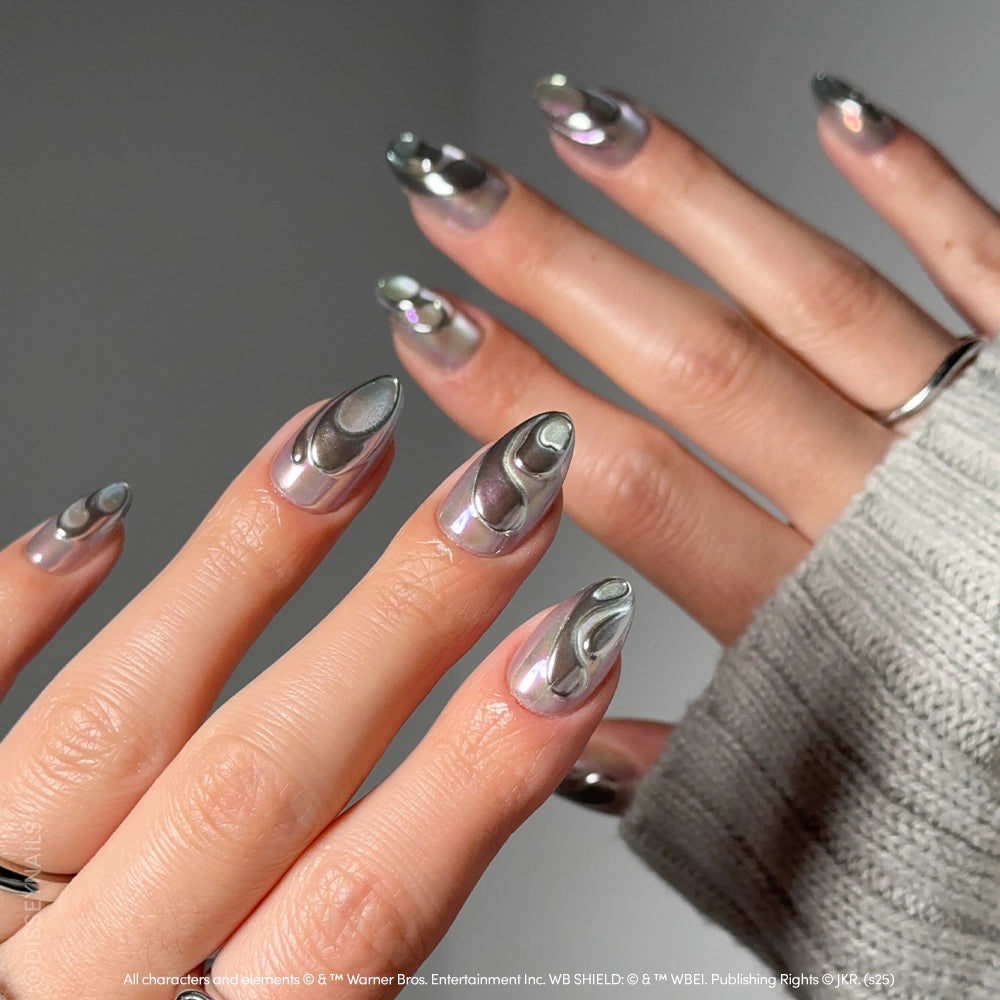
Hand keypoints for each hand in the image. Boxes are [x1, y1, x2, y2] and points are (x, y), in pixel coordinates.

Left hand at [0, 381, 632, 997]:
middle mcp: (74, 989)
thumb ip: (349, 983)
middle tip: (503, 491)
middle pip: (265, 778)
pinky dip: (20, 608)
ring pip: (121, 718)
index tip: (578, 644)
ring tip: (341, 441)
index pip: (364, 908)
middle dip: (405, 621)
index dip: (482, 769)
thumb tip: (465, 829)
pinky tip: (99, 514)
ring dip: (247, 567)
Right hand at [382, 73, 994, 803]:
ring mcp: (971, 443)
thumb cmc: (969, 793)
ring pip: (811, 296)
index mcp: (809, 624)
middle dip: (555, 269)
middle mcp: (882, 519)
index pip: (626, 484)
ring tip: (579, 121)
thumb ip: (671, 767)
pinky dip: (915, 186)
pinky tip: (835, 113)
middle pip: (693, 366)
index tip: (424, 323)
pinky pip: (986, 264)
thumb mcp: (807, 811)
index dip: (512, 396)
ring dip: (688, 199)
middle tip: (454, 193)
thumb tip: (552, 734)